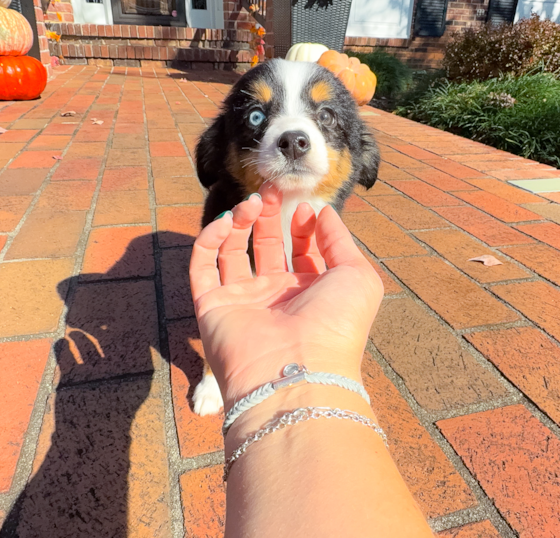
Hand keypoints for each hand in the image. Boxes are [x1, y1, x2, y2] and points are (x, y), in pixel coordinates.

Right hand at [189, 184, 383, 408]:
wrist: (298, 371)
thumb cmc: (336, 325)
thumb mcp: (357, 276)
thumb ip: (340, 240)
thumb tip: (324, 211)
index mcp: (310, 292)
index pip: (301, 250)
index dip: (301, 226)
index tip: (303, 207)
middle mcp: (276, 296)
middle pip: (266, 246)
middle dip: (268, 216)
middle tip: (269, 190)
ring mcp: (243, 301)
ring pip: (232, 252)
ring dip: (239, 223)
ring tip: (251, 204)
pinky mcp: (211, 305)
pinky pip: (202, 266)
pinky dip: (209, 239)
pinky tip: (225, 222)